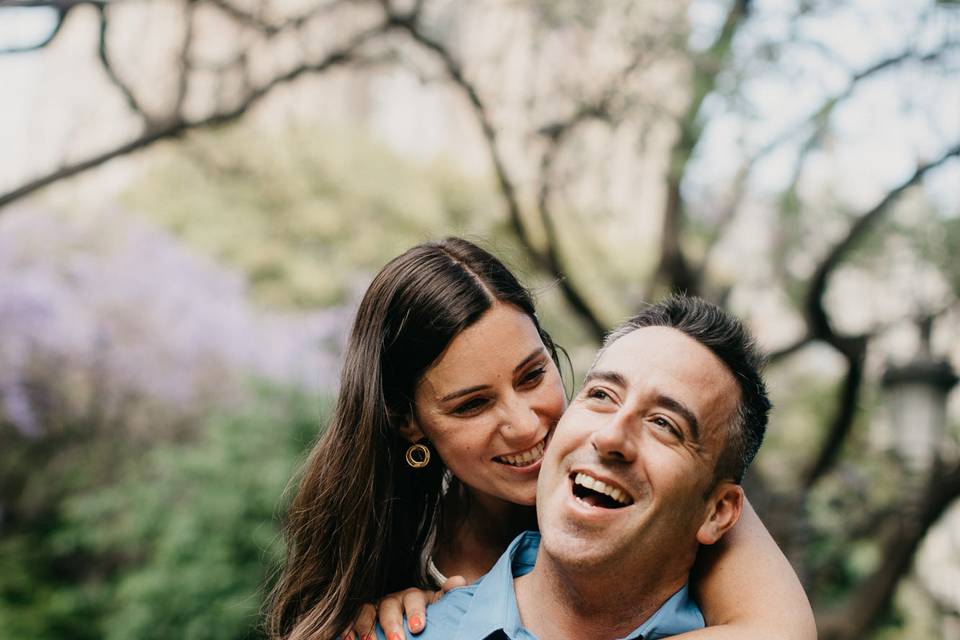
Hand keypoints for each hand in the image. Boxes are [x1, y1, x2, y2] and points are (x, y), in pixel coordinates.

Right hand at [342, 576, 466, 639]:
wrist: (410, 615)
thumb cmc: (424, 613)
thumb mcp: (436, 604)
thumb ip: (446, 595)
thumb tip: (458, 581)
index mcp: (413, 595)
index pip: (414, 599)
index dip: (416, 612)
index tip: (418, 627)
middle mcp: (392, 598)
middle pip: (389, 607)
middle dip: (392, 624)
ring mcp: (375, 606)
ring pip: (367, 612)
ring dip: (366, 627)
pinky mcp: (361, 616)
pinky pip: (351, 619)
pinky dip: (348, 628)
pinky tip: (347, 639)